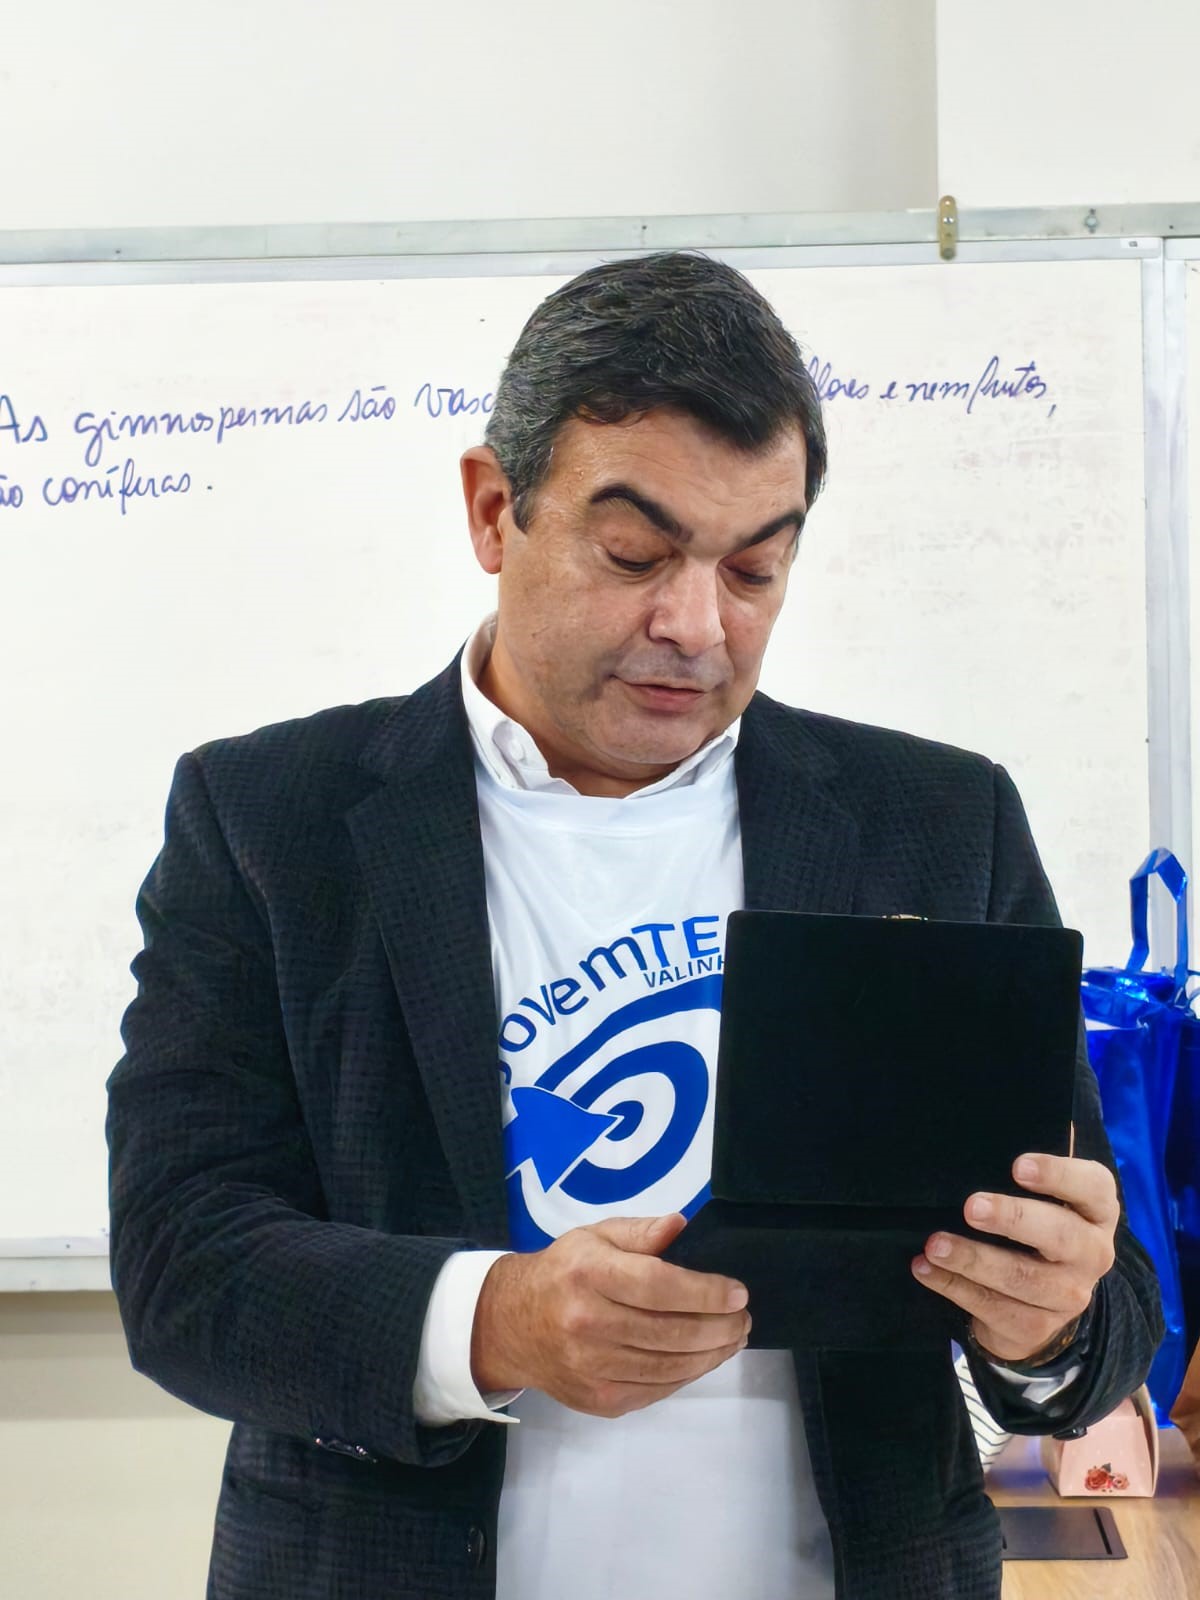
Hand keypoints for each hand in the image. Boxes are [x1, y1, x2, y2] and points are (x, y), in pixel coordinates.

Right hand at [470, 1212, 750, 1416]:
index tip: (739, 1293)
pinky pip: (656, 1390)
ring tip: (733, 1338)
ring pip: (669, 1368)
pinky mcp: (599, 1400)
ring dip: (711, 1355)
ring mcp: (592, 1369)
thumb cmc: (563, 1273)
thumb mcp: (594, 1236)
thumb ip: (640, 1232)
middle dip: (719, 1328)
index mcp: (589, 1275)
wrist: (511, 1325)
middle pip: (670, 1333)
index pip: (658, 1287)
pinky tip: (702, 1358)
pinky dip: (687, 1376)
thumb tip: (680, 1226)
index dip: (705, 1293)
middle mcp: (587, 1323)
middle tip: (743, 1319)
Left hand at [910, 1153, 1118, 1363]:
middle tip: (971, 1206)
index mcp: (1096, 1211)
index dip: (1059, 1175)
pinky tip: (925, 1268)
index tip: (1018, 1166)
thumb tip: (1008, 1115)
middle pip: (1060, 1235)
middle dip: (1013, 1218)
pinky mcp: (1035, 1327)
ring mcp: (1067, 1296)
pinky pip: (992, 1308)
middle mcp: (1092, 1254)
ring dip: (972, 1259)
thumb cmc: (1036, 1228)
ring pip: (1021, 1278)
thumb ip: (1032, 1167)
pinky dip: (953, 1286)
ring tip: (934, 1242)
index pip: (1092, 1187)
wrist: (1042, 1305)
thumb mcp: (1043, 1197)